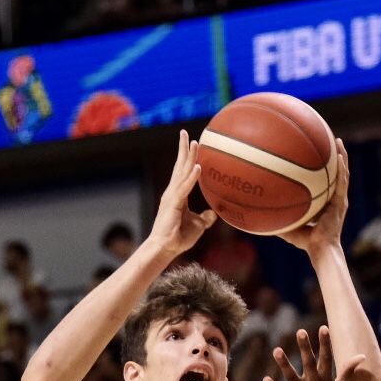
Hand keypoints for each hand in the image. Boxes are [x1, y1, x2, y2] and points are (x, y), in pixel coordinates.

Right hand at [145, 131, 216, 256]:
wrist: (166, 248)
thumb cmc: (179, 238)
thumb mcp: (198, 225)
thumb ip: (205, 218)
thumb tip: (214, 213)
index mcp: (177, 194)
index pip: (181, 170)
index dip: (186, 156)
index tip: (190, 141)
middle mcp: (173, 191)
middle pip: (179, 165)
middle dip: (183, 148)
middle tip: (185, 132)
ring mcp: (172, 196)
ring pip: (182, 172)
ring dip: (189, 157)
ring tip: (195, 142)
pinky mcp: (174, 204)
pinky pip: (185, 188)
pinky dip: (192, 177)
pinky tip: (198, 167)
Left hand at [263, 326, 364, 380]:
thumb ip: (349, 372)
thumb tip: (362, 356)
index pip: (327, 358)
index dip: (325, 343)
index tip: (323, 328)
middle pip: (309, 363)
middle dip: (305, 347)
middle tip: (300, 332)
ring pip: (291, 377)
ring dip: (284, 364)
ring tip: (276, 350)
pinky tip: (265, 379)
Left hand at [279, 138, 350, 255]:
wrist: (321, 250)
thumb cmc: (307, 242)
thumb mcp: (289, 227)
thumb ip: (278, 219)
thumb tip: (257, 215)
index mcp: (326, 203)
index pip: (326, 182)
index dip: (324, 168)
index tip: (318, 154)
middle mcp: (334, 199)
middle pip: (336, 173)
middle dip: (334, 157)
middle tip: (330, 141)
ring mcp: (339, 201)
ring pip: (343, 174)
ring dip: (342, 157)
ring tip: (338, 142)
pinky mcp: (341, 204)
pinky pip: (342, 183)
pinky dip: (342, 169)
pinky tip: (340, 156)